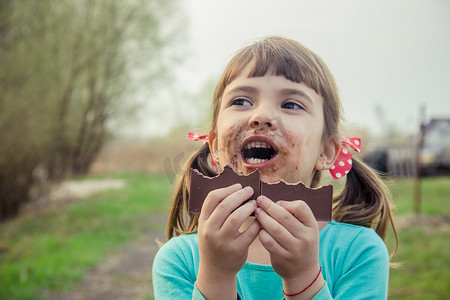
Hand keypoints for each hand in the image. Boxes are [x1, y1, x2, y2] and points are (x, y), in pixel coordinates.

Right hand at [196, 184, 260, 298]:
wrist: (215, 270)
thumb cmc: (214, 243)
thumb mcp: (208, 227)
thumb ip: (216, 211)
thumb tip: (235, 189)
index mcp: (203, 222)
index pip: (212, 198)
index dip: (227, 189)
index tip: (238, 186)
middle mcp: (210, 231)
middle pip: (225, 206)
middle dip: (240, 195)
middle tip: (250, 191)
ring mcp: (222, 242)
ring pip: (236, 218)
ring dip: (248, 208)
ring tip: (254, 204)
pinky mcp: (236, 250)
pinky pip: (249, 233)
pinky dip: (257, 224)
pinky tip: (261, 219)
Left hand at [255, 196, 322, 296]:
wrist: (304, 272)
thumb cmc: (301, 244)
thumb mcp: (306, 229)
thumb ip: (294, 216)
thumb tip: (273, 203)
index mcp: (312, 226)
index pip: (300, 207)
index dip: (286, 203)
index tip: (277, 203)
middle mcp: (305, 237)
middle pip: (284, 216)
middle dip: (269, 206)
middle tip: (260, 200)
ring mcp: (295, 249)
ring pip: (274, 228)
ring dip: (263, 218)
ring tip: (257, 212)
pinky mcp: (283, 257)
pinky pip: (268, 241)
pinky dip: (261, 233)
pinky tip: (259, 229)